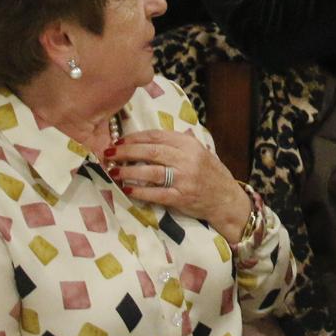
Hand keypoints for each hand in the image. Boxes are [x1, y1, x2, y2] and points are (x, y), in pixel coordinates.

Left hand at [104, 128, 251, 242]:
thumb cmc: (208, 173)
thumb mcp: (197, 151)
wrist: (226, 199)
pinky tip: (127, 188)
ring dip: (129, 171)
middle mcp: (187, 159)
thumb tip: (143, 140)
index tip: (118, 140)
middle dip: (126, 152)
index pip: (156, 136)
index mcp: (189, 144)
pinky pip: (156, 193)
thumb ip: (176, 144)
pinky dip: (140, 191)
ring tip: (114, 171)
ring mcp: (185, 179)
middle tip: (109, 154)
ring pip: (151, 172)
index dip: (134, 138)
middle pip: (151, 152)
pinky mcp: (182, 198)